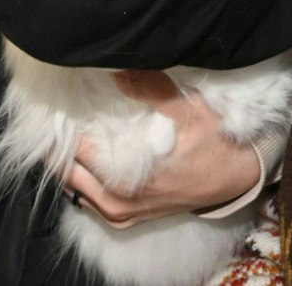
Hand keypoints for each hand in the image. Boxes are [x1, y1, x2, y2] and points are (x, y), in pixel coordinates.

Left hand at [62, 71, 260, 228]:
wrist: (238, 180)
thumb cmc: (215, 146)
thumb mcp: (191, 112)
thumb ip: (154, 91)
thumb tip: (119, 71)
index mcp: (126, 180)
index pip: (77, 152)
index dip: (64, 128)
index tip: (55, 105)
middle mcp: (116, 203)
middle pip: (67, 174)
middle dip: (58, 146)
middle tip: (53, 116)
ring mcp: (119, 215)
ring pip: (73, 190)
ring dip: (66, 164)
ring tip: (64, 134)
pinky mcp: (125, 219)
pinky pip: (87, 201)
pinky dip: (79, 180)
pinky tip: (82, 157)